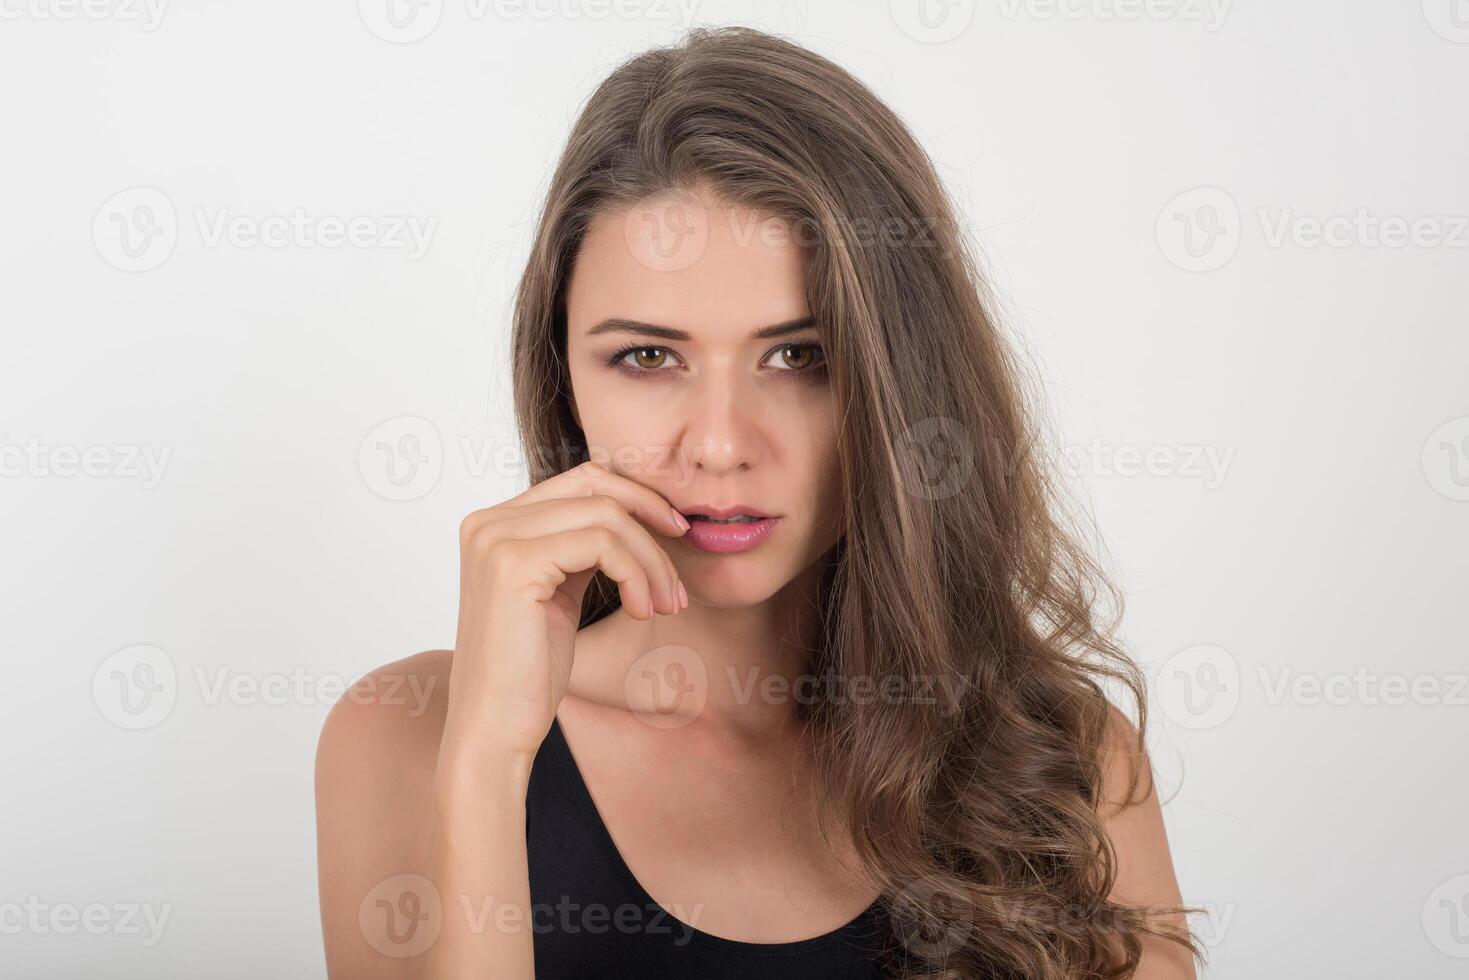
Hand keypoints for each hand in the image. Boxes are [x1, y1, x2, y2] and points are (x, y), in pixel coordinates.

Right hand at [441, 461, 688, 765]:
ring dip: (651, 560)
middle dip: (651, 519)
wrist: (494, 730)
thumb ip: (580, 549)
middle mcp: (488, 522)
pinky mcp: (514, 564)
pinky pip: (603, 543)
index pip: (581, 481)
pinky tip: (642, 611)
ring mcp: (496, 539)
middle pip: (595, 486)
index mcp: (494, 524)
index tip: (674, 536)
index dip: (637, 501)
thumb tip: (636, 513)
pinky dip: (637, 574)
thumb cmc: (529, 672)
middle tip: (679, 569)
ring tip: (665, 605)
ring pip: (607, 515)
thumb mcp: (559, 593)